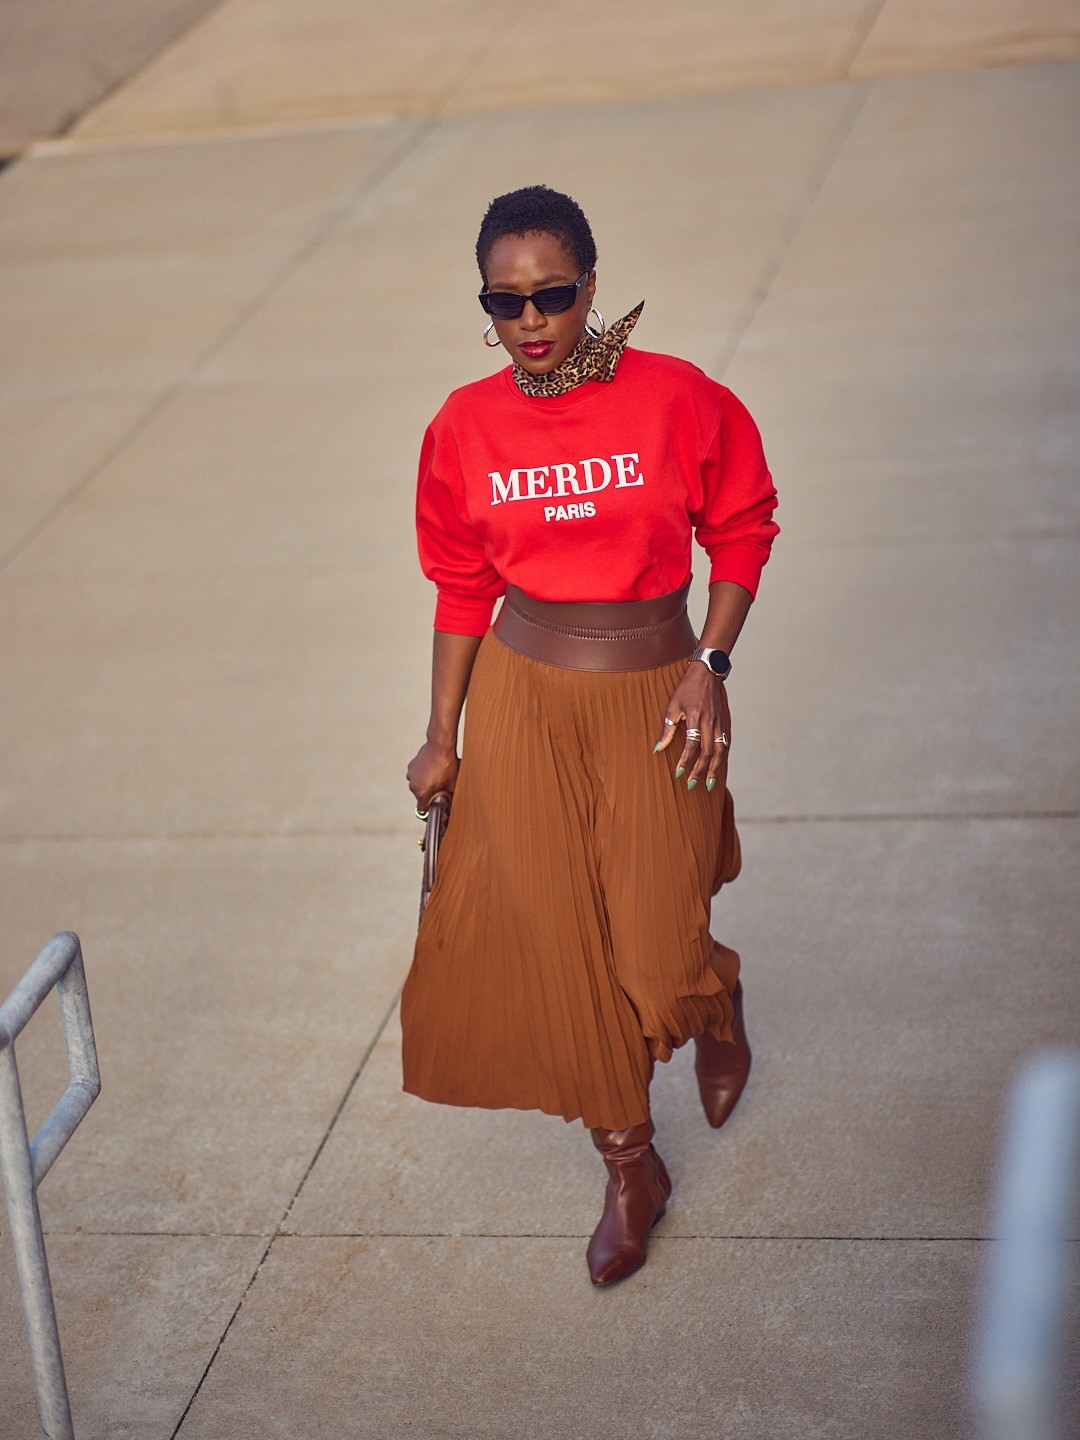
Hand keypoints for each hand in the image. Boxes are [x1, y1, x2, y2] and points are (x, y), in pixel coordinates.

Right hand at [407, 740, 458, 809]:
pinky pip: (416, 776)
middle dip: (429, 795)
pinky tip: (432, 770)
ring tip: (437, 777)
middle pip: (420, 797)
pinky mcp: (411, 766)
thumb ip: (450, 798)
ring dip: (425, 784)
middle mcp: (413, 785)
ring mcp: (411, 775)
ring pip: (418, 786)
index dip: (429, 811)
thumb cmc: (447, 765)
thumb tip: (451, 806)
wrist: (440, 746)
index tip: (434, 809)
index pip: (422, 810)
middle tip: (440, 788)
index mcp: (422, 792)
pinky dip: (422, 775)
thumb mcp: (452, 785)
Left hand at [653, 662, 728, 791]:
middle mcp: (710, 721)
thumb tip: (658, 749)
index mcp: (696, 716)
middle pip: (707, 752)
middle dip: (700, 771)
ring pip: (720, 751)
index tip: (679, 773)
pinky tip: (716, 769)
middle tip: (692, 785)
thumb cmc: (686, 690)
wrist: (707, 674)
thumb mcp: (672, 706)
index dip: (686, 760)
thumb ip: (667, 729)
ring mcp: (719, 723)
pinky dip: (721, 759)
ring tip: (708, 784)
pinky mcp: (724, 724)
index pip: (692, 744)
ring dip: (714, 769)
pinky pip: (725, 745)